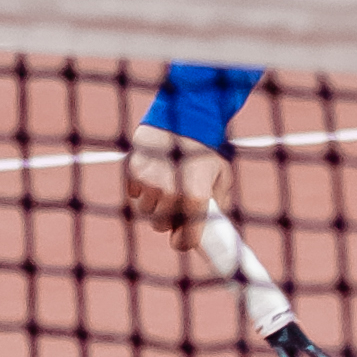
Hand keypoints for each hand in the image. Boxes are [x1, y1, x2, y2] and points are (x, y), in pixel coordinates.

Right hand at [124, 124, 226, 252]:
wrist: (183, 115)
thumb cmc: (206, 149)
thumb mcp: (223, 176)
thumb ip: (217, 204)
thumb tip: (211, 227)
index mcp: (195, 198)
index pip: (185, 241)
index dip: (184, 240)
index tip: (183, 237)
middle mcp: (171, 194)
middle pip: (160, 226)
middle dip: (168, 218)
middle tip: (176, 203)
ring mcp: (150, 183)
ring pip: (145, 210)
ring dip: (154, 202)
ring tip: (165, 182)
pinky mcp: (133, 172)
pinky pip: (133, 193)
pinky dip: (140, 187)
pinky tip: (153, 171)